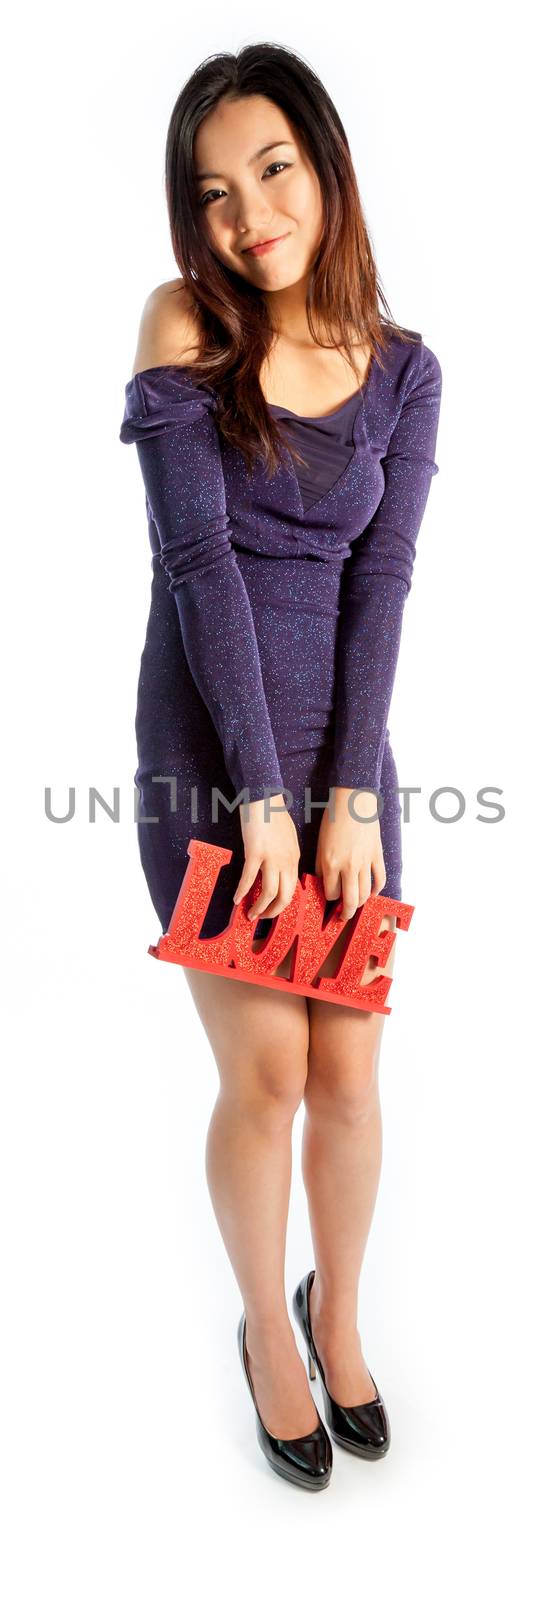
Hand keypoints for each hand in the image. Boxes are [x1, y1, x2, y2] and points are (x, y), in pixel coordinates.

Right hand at [233, 793, 300, 921]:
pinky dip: (242, 891)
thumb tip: (279, 870)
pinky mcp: (255, 852)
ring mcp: (271, 857)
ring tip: (250, 915)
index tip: (273, 910)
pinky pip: (249, 879)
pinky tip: (236, 898)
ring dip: (259, 907)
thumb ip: (286, 855)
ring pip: (269, 892)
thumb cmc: (272, 813)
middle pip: (285, 896)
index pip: (293, 888)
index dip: (282, 904)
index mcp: (294, 857)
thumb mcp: (288, 837)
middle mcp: (286, 861)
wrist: (263, 796)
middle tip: (262, 918)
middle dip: (274, 912)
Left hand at [316, 787, 385, 918]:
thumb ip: (323, 866)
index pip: (330, 893)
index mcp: (331, 863)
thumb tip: (325, 883)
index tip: (328, 898)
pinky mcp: (377, 856)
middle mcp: (349, 866)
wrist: (354, 801)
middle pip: (350, 901)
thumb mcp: (321, 844)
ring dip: (360, 904)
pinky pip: (379, 880)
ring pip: (365, 894)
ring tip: (356, 907)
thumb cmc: (333, 819)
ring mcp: (365, 862)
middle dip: (345, 914)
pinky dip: (376, 890)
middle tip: (342, 918)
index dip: (329, 898)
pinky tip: (371, 893)